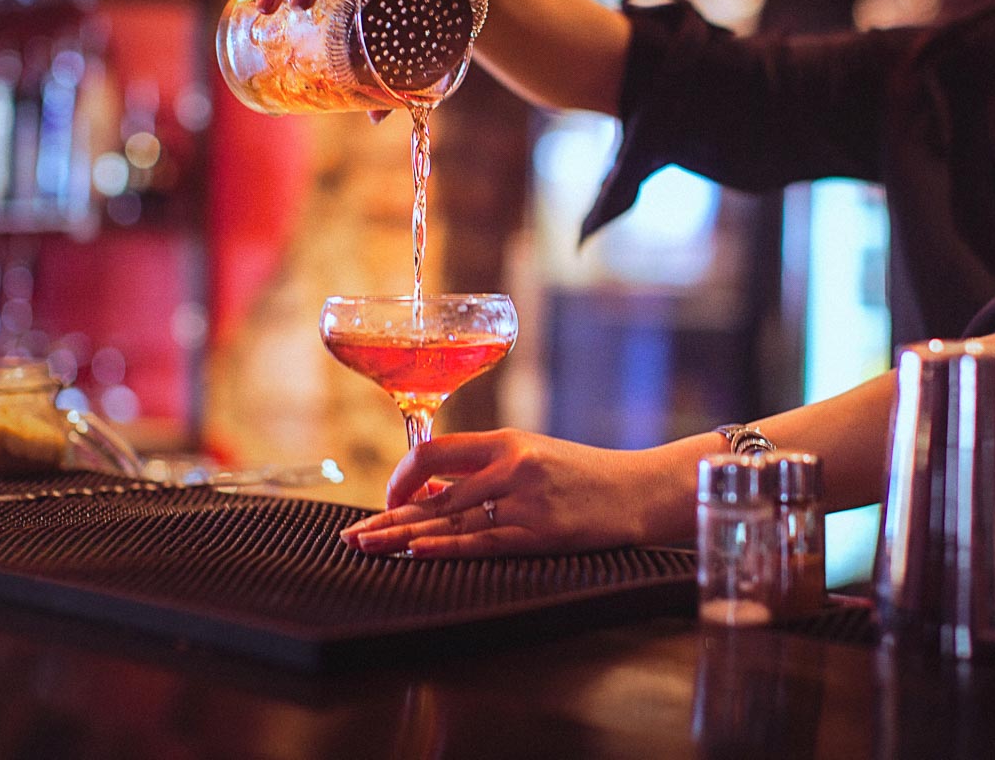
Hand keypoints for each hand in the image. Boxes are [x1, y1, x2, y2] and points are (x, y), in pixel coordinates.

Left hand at [338, 429, 686, 557]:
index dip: (403, 476)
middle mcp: (512, 465)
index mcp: (508, 441)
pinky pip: (483, 541)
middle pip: (435, 491)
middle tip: (353, 535)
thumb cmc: (586, 477)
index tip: (389, 499)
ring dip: (403, 536)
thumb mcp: (535, 458)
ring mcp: (526, 498)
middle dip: (388, 515)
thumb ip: (487, 472)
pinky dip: (446, 547)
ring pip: (451, 519)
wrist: (641, 490)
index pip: (436, 451)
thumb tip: (432, 495)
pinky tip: (416, 552)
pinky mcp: (541, 531)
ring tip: (367, 548)